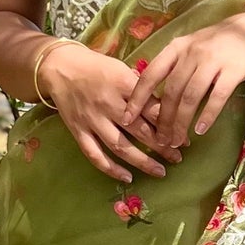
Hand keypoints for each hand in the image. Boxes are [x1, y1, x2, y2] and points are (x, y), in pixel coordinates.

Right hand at [40, 41, 168, 183]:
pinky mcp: (78, 131)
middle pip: (140, 130)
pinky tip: (127, 177)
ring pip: (120, 146)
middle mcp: (108, 103)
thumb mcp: (122, 69)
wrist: (60, 67)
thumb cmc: (97, 67)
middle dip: (161, 146)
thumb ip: (141, 87)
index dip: (170, 125)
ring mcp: (92, 119)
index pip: (152, 108)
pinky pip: (95, 154)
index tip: (184, 137)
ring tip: (160, 171)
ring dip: (142, 161)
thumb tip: (167, 105)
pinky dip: (111, 168)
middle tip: (177, 157)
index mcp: (122, 84)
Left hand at [119, 11, 244, 160]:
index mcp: (176, 48)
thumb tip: (152, 94)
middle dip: (163, 119)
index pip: (150, 75)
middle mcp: (191, 53)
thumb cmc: (218, 43)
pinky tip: (200, 130)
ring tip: (177, 140)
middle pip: (171, 91)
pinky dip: (207, 115)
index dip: (137, 98)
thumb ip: (173, 66)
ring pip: (190, 97)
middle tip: (160, 140)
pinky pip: (217, 97)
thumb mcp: (190, 47)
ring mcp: (213, 61)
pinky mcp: (233, 70)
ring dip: (181, 122)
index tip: (127, 118)